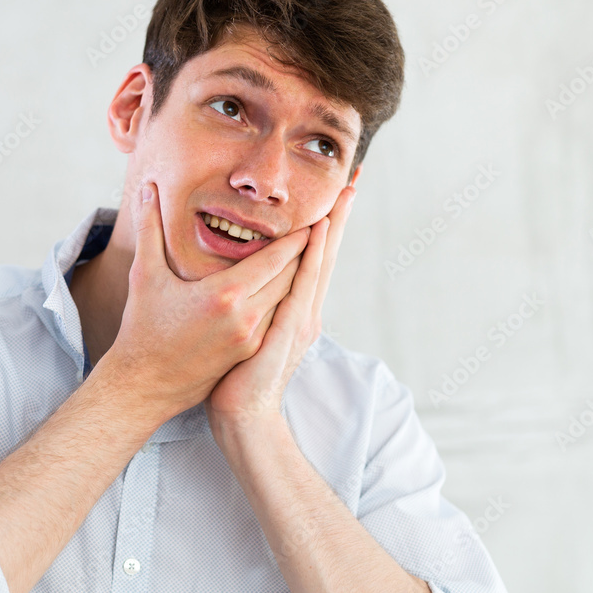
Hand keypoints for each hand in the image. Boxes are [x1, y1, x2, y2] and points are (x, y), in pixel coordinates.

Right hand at [101, 182, 310, 423]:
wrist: (145, 385)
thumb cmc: (142, 328)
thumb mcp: (144, 275)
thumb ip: (150, 228)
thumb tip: (147, 187)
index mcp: (225, 294)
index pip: (275, 258)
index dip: (296, 237)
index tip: (313, 218)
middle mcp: (245, 316)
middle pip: (289, 276)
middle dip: (307, 251)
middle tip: (323, 228)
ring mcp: (251, 338)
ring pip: (288, 299)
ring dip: (300, 276)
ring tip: (311, 253)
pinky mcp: (249, 352)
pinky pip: (278, 318)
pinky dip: (287, 299)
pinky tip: (289, 286)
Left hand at [203, 183, 356, 434]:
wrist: (241, 415)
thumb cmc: (237, 375)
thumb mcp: (249, 330)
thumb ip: (254, 303)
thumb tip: (246, 279)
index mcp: (296, 307)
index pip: (315, 257)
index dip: (327, 224)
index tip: (336, 192)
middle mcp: (306, 309)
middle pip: (326, 253)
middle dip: (340, 215)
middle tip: (355, 177)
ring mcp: (302, 319)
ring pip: (320, 264)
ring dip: (333, 227)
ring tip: (345, 193)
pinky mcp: (290, 330)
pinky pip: (302, 286)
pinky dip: (313, 258)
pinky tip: (318, 232)